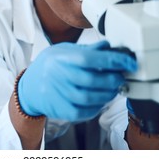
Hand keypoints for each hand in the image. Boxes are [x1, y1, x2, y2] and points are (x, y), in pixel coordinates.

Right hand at [17, 40, 136, 121]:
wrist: (29, 87)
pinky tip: (100, 100)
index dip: (112, 60)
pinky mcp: (60, 109)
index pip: (89, 58)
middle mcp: (57, 75)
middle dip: (113, 80)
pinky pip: (83, 112)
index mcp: (59, 58)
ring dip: (108, 94)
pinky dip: (97, 107)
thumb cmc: (49, 66)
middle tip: (121, 77)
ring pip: (89, 98)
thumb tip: (108, 46)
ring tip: (113, 89)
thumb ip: (86, 50)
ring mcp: (57, 94)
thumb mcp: (63, 51)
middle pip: (92, 80)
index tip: (128, 62)